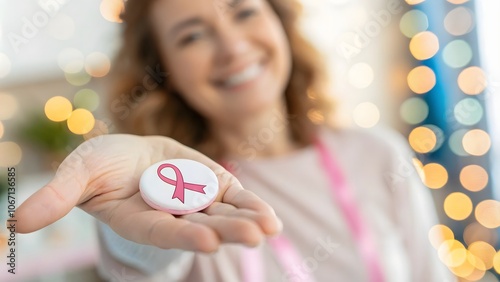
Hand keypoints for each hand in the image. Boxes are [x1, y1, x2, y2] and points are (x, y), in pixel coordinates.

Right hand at [13, 134, 281, 251]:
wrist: (131, 157)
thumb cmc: (101, 167)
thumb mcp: (79, 174)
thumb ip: (58, 197)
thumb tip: (16, 222)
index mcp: (140, 220)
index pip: (162, 231)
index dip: (182, 234)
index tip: (205, 239)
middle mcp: (172, 217)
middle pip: (201, 225)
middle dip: (227, 230)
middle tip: (254, 236)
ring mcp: (195, 203)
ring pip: (223, 214)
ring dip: (246, 220)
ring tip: (270, 227)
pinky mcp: (211, 186)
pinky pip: (233, 198)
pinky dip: (251, 206)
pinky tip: (272, 219)